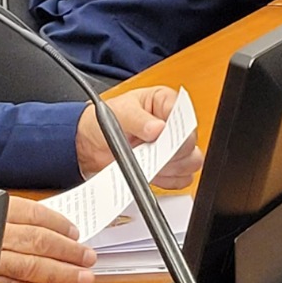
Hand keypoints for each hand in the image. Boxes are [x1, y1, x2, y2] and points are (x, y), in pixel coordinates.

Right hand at [0, 191, 96, 282]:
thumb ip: (8, 209)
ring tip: (81, 277)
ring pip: (31, 267)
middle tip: (88, 257)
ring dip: (60, 273)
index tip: (76, 233)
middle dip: (68, 252)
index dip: (60, 225)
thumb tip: (44, 220)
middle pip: (39, 242)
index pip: (36, 214)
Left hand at [75, 86, 202, 188]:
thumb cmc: (103, 121)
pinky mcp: (170, 167)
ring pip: (191, 163)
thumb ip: (138, 120)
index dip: (177, 131)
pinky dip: (168, 180)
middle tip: (150, 153)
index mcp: (165, 102)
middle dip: (171, 152)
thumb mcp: (117, 114)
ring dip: (171, 168)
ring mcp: (173, 147)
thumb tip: (158, 128)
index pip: (184, 117)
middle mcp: (173, 124)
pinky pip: (181, 179)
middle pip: (191, 143)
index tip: (161, 138)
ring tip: (147, 162)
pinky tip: (150, 173)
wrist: (91, 144)